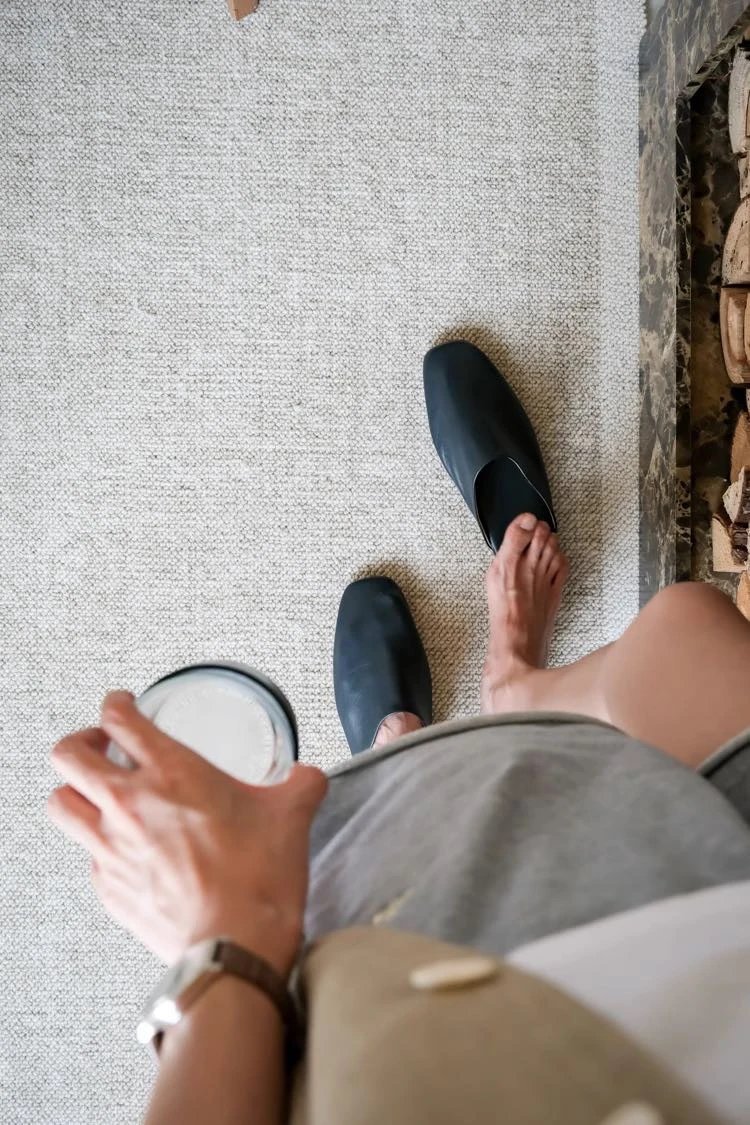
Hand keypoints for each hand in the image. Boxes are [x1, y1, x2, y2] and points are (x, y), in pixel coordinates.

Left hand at [47, 691, 327, 976]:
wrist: (236, 946)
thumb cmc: (257, 880)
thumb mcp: (291, 815)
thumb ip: (300, 784)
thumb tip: (307, 777)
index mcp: (173, 772)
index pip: (119, 719)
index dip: (115, 705)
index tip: (121, 706)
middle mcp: (131, 804)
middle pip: (69, 755)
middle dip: (82, 743)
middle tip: (100, 746)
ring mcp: (112, 848)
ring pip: (61, 804)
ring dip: (75, 792)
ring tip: (95, 794)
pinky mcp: (108, 888)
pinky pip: (87, 855)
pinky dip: (98, 846)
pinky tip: (124, 849)